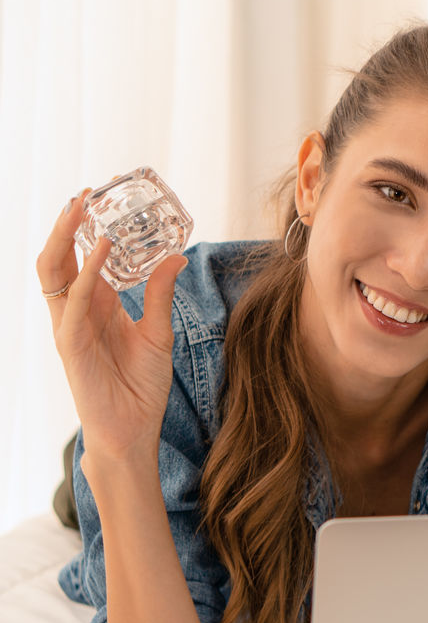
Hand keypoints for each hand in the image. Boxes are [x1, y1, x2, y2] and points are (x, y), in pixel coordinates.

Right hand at [38, 191, 186, 469]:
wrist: (133, 429)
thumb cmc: (141, 385)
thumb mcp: (158, 332)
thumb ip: (160, 294)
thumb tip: (176, 256)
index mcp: (97, 304)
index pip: (83, 256)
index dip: (87, 226)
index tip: (102, 196)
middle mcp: (78, 310)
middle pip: (60, 257)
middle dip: (67, 223)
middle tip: (85, 192)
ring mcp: (70, 326)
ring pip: (55, 272)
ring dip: (66, 237)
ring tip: (81, 208)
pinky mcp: (71, 344)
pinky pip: (73, 303)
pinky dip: (86, 273)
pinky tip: (100, 251)